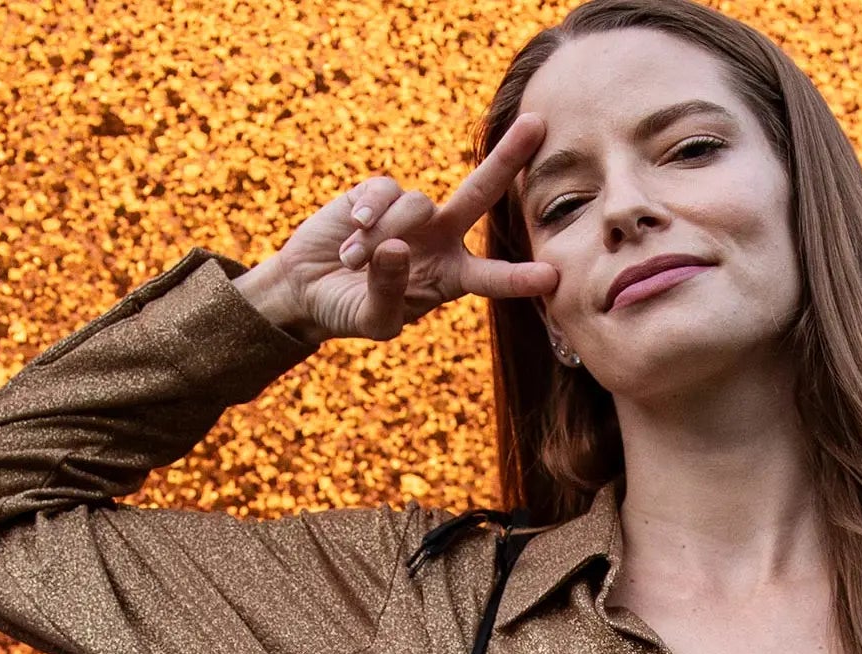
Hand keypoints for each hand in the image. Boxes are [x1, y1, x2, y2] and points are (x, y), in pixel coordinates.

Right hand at [230, 111, 558, 344]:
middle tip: (538, 125)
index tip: (552, 278)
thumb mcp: (372, 320)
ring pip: (416, 204)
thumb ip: (388, 292)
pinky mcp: (378, 192)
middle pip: (479, 193)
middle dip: (507, 159)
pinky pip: (384, 191)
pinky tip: (351, 233)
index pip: (491, 277)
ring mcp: (412, 212)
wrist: (309, 288)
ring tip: (354, 261)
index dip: (519, 278)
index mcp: (452, 277)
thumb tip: (396, 247)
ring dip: (384, 235)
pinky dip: (367, 214)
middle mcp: (441, 238)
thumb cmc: (349, 311)